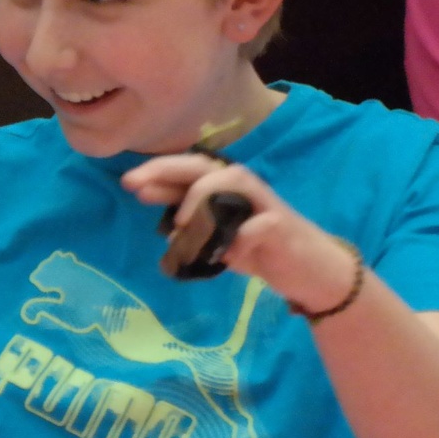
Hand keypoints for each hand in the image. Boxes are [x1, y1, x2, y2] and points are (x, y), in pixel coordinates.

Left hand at [122, 154, 356, 311]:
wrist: (310, 270)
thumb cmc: (260, 249)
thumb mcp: (218, 237)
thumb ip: (192, 225)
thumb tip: (158, 220)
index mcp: (225, 188)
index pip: (188, 171)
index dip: (158, 172)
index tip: (128, 182)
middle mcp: (243, 187)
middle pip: (204, 167)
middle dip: (168, 171)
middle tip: (136, 185)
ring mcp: (265, 203)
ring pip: (234, 181)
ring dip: (203, 198)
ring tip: (180, 225)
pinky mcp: (282, 226)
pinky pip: (259, 225)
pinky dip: (239, 239)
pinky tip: (225, 257)